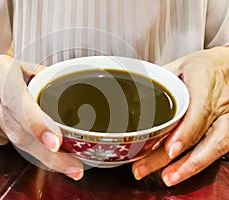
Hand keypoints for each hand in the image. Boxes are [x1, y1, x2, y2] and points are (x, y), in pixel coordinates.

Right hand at [0, 43, 83, 179]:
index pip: (19, 103)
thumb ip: (41, 78)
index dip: (38, 125)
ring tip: (24, 119)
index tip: (55, 143)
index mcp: (1, 73)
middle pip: (19, 133)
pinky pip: (1, 140)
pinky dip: (11, 135)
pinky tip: (3, 119)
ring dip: (29, 137)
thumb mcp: (15, 65)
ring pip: (13, 138)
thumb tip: (68, 94)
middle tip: (73, 169)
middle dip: (49, 156)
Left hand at [132, 47, 228, 185]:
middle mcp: (220, 104)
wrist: (227, 68)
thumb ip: (158, 79)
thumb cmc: (203, 67)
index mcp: (205, 83)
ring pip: (213, 147)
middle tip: (145, 167)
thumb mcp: (179, 65)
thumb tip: (132, 90)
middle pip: (201, 135)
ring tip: (166, 178)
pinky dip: (197, 163)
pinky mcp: (228, 130)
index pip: (198, 110)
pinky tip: (179, 172)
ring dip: (188, 166)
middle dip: (173, 156)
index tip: (170, 149)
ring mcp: (228, 119)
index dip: (185, 132)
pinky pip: (216, 150)